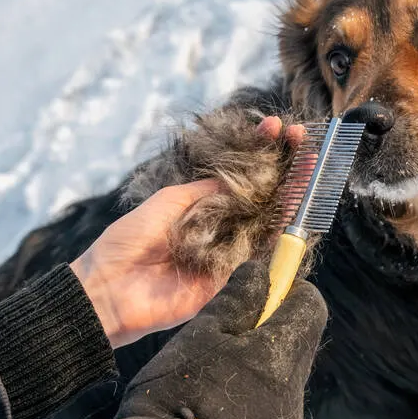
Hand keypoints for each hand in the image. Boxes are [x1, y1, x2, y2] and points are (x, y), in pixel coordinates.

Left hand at [72, 116, 304, 348]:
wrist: (111, 290)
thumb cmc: (128, 240)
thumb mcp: (168, 201)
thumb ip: (207, 190)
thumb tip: (243, 176)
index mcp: (198, 202)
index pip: (237, 172)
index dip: (258, 150)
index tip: (276, 128)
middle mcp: (216, 222)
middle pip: (258, 192)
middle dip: (281, 166)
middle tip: (301, 140)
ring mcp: (225, 247)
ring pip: (264, 217)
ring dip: (287, 192)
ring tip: (306, 166)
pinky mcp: (229, 274)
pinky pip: (258, 249)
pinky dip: (277, 229)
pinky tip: (293, 205)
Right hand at [85, 262, 327, 418]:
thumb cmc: (176, 392)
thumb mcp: (201, 334)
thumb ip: (238, 299)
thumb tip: (262, 269)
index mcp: (280, 356)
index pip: (312, 307)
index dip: (291, 293)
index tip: (265, 293)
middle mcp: (294, 392)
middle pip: (298, 345)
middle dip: (271, 334)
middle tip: (228, 338)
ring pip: (285, 382)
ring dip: (262, 373)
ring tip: (218, 382)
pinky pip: (275, 417)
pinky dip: (256, 408)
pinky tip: (222, 414)